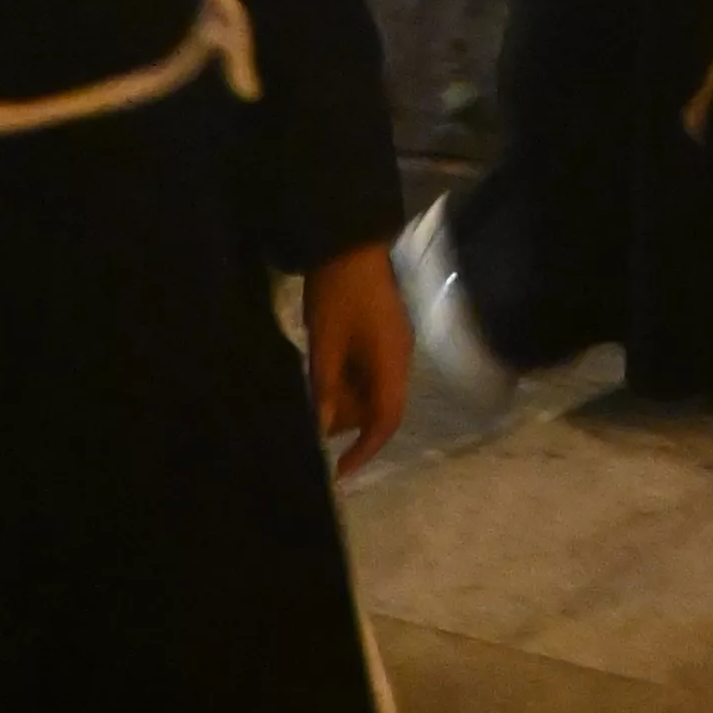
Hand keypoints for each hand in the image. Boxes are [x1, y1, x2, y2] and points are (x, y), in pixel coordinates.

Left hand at [306, 244, 411, 477]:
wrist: (350, 241)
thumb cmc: (338, 294)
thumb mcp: (325, 344)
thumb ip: (325, 389)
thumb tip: (321, 429)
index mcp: (391, 364)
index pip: (385, 422)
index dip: (364, 451)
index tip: (338, 470)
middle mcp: (400, 360)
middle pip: (378, 407)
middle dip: (346, 419)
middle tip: (312, 412)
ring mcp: (394, 345)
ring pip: (372, 389)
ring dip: (345, 397)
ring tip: (314, 386)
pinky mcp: (384, 333)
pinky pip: (370, 370)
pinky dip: (348, 379)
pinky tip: (325, 368)